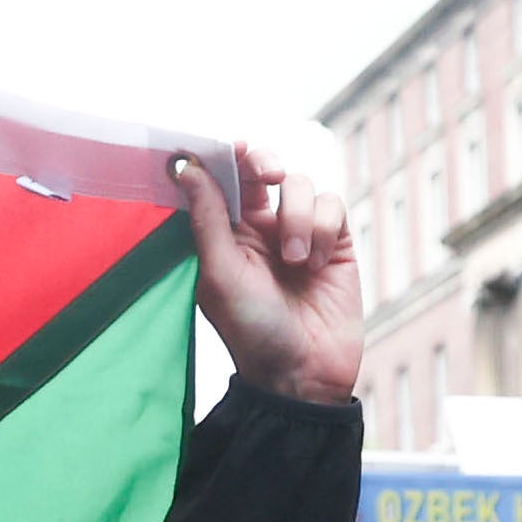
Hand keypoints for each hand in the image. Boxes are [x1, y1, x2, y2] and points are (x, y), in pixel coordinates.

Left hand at [173, 142, 362, 406]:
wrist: (304, 373)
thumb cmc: (252, 332)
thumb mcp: (220, 274)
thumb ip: (207, 218)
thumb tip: (186, 167)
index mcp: (224, 235)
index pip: (223, 179)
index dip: (226, 156)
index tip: (231, 149)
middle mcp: (260, 229)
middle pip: (263, 168)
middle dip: (265, 163)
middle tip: (270, 176)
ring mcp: (298, 233)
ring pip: (302, 186)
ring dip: (300, 217)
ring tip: (297, 261)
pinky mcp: (334, 242)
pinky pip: (332, 206)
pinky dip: (324, 229)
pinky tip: (318, 264)